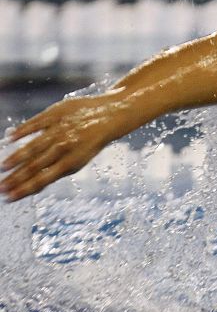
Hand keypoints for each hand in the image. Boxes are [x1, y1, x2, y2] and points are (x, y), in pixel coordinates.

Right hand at [0, 93, 122, 201]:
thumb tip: (34, 184)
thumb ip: (57, 170)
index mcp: (71, 162)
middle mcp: (64, 147)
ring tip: (3, 168)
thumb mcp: (79, 159)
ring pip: (32, 147)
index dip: (25, 189)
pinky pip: (35, 123)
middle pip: (34, 166)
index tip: (10, 197)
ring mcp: (59, 130)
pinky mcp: (55, 114)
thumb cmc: (91, 141)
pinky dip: (23, 131)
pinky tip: (10, 138)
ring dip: (15, 159)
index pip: (43, 179)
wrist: (110, 115)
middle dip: (15, 178)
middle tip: (0, 187)